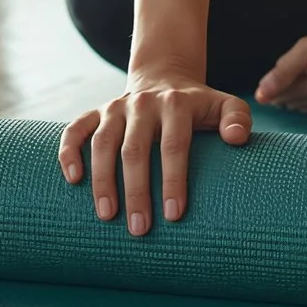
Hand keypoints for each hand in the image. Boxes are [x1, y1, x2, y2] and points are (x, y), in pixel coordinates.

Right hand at [59, 73, 252, 235]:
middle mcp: (143, 104)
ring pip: (102, 143)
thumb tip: (237, 139)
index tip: (174, 214)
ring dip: (102, 180)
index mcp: (176, 104)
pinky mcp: (96, 112)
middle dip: (136, 191)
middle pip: (135, 150)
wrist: (164, 77)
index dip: (174, 180)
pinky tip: (73, 179)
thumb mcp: (225, 105)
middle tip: (139, 229)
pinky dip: (69, 152)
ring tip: (107, 215)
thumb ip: (237, 119)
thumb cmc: (198, 105)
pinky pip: (75, 129)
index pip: (174, 145)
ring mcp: (115, 107)